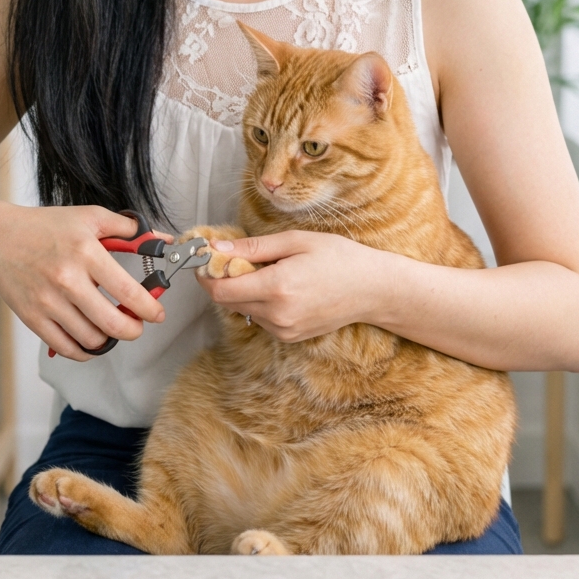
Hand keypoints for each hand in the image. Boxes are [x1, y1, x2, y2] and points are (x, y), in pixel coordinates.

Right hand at [0, 203, 170, 360]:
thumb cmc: (46, 227)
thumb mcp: (90, 217)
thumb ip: (129, 228)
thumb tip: (161, 239)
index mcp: (86, 253)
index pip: (128, 292)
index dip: (149, 309)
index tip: (157, 314)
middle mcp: (67, 280)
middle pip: (113, 324)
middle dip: (133, 331)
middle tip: (136, 326)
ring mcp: (48, 302)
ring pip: (92, 339)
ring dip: (108, 339)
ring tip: (110, 327)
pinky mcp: (33, 318)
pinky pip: (67, 347)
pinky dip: (84, 350)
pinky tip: (90, 339)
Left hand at [198, 229, 392, 342]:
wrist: (371, 289)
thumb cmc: (338, 258)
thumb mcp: (295, 241)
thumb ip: (253, 247)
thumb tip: (218, 248)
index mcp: (277, 287)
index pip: (220, 290)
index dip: (207, 274)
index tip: (207, 258)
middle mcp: (277, 314)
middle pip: (227, 301)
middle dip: (224, 279)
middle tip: (236, 257)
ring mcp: (283, 330)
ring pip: (243, 309)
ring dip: (244, 290)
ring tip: (270, 271)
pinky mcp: (289, 337)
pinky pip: (260, 318)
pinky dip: (260, 301)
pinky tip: (281, 287)